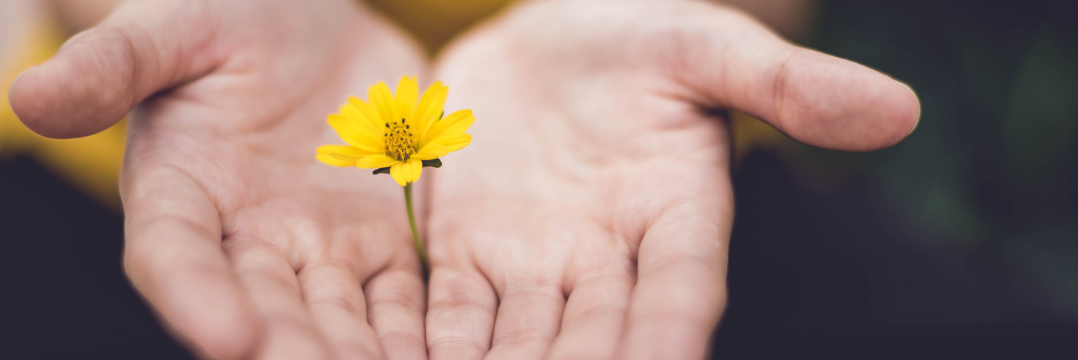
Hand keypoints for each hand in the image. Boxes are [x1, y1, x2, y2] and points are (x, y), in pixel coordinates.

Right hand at [10, 0, 429, 358]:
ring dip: (362, 359)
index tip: (228, 339)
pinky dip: (420, 338)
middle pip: (265, 310)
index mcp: (179, 192)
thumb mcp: (172, 26)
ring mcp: (319, 250)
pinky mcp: (382, 245)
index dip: (195, 299)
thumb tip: (27, 98)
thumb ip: (114, 64)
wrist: (307, 20)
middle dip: (295, 352)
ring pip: (340, 321)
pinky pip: (403, 301)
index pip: (176, 256)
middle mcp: (245, 240)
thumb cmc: (225, 14)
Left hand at [423, 1, 918, 358]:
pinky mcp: (465, 255)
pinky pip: (451, 313)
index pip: (681, 289)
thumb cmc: (633, 38)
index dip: (672, 334)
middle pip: (595, 338)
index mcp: (676, 214)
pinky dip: (436, 348)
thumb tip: (900, 110)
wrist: (541, 40)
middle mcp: (606, 259)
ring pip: (519, 344)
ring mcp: (532, 263)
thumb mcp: (704, 46)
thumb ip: (785, 84)